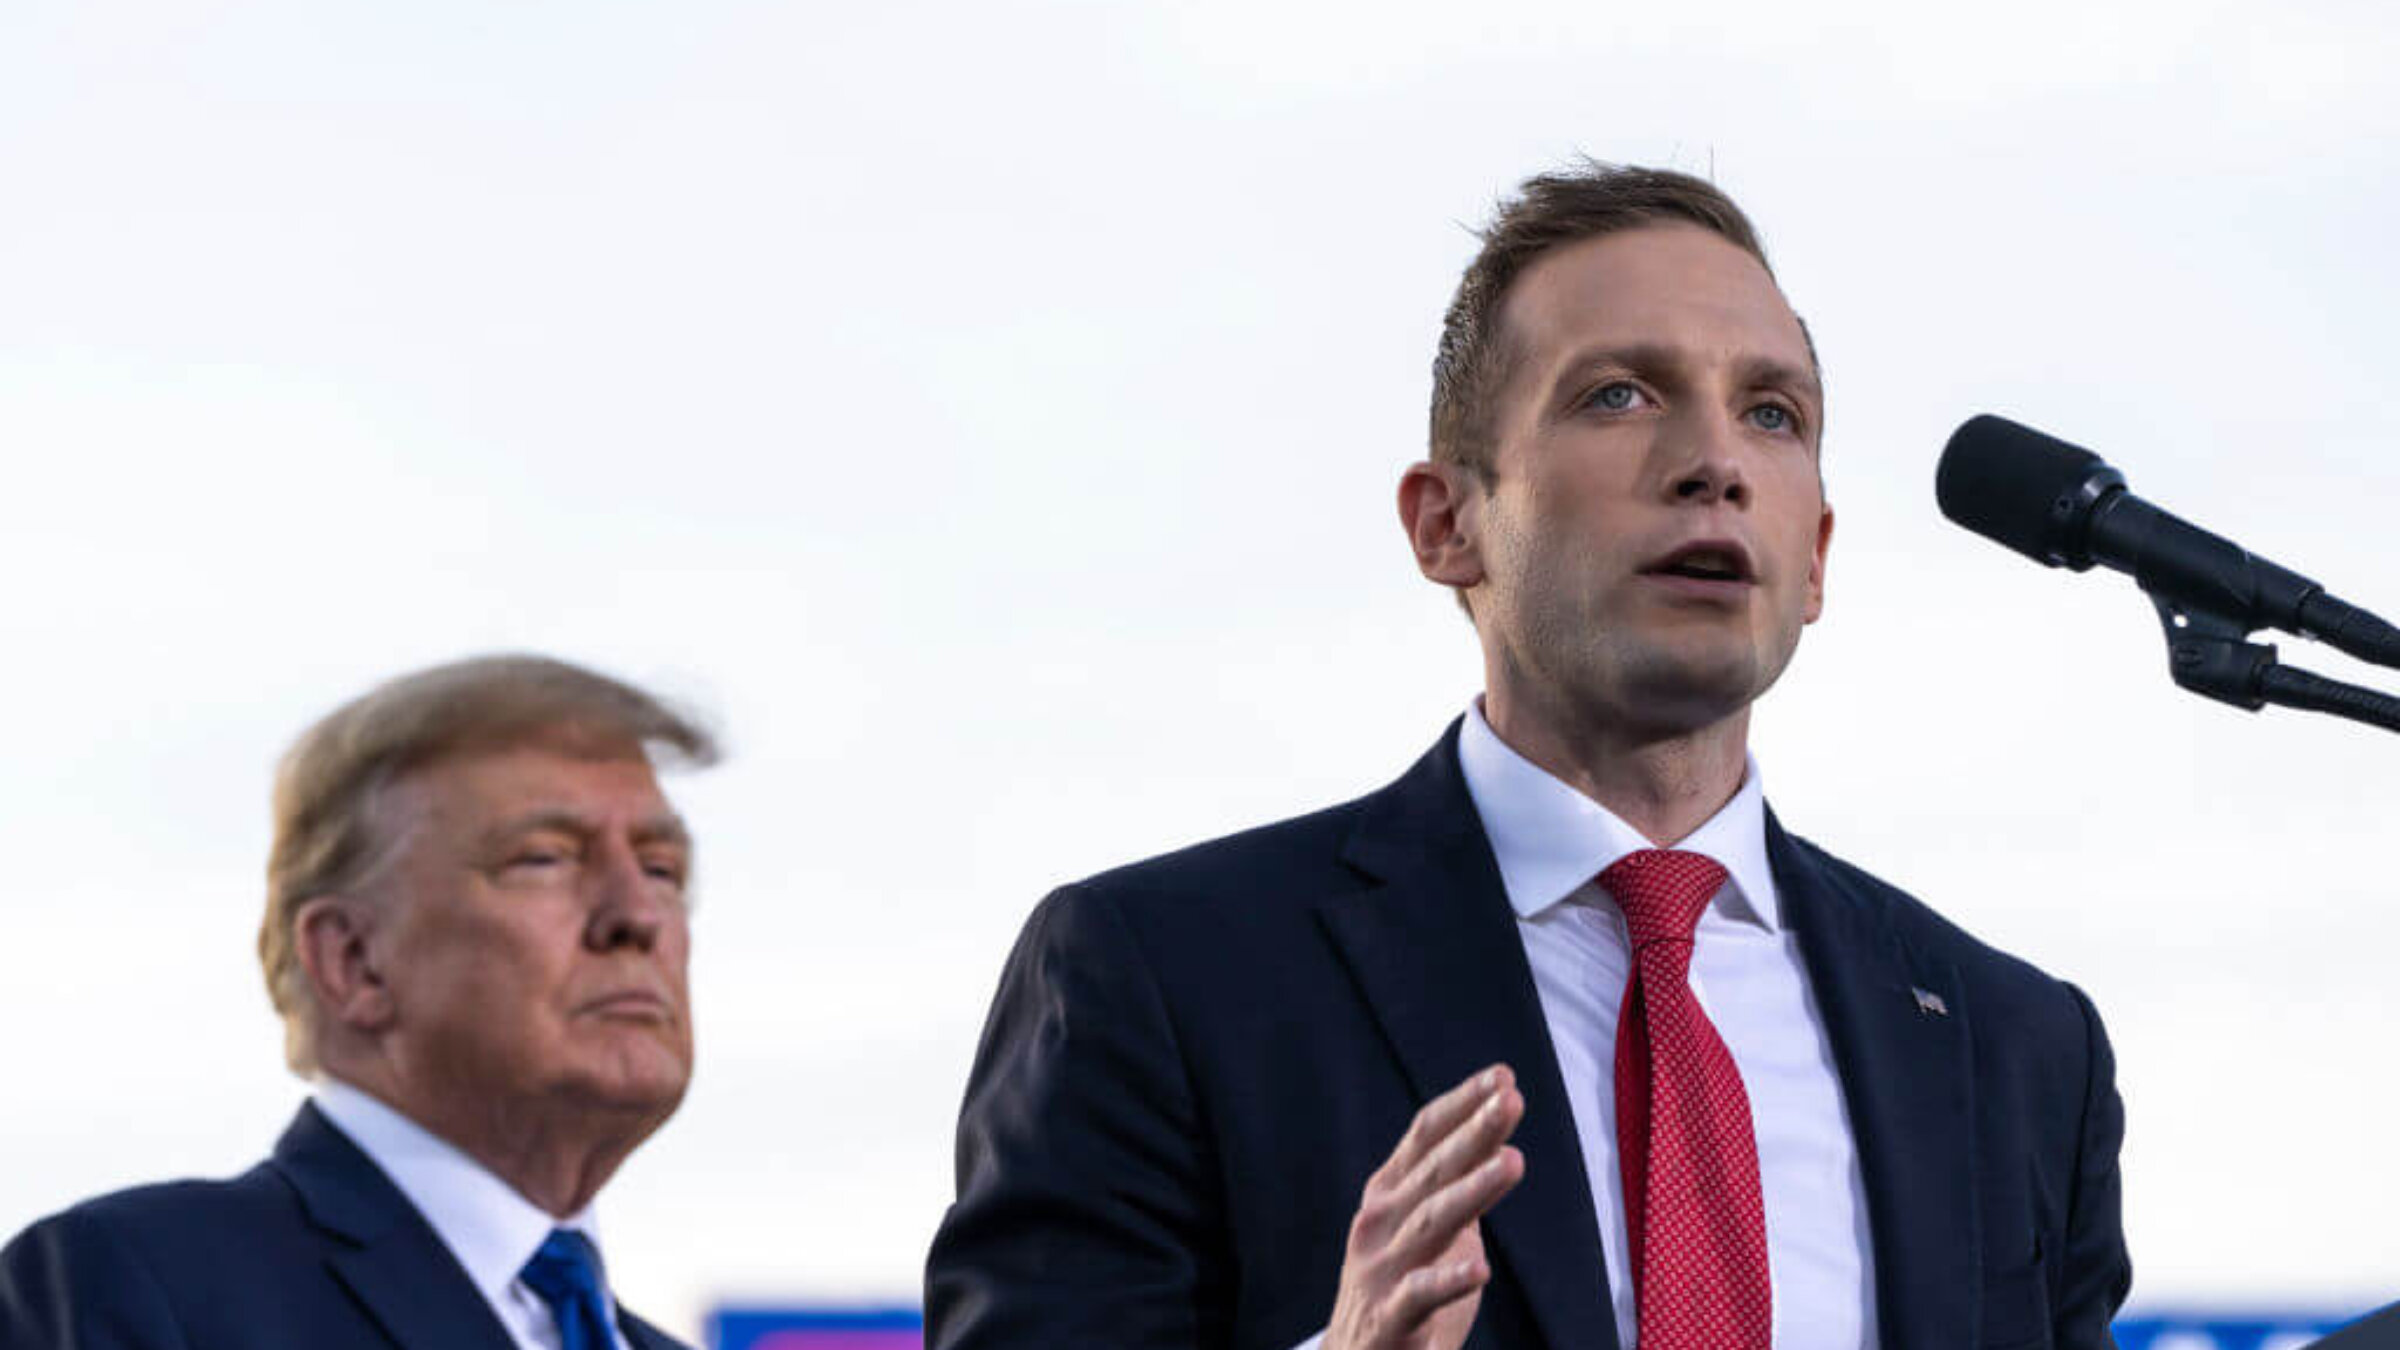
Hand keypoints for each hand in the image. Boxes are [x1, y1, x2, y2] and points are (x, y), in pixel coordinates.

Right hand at [1325, 1064, 1525, 1349]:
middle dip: (1474, 1132)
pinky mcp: (1389, 1320)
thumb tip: (1496, 1136)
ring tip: (1513, 1162)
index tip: (1502, 1076)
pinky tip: (1480, 1269)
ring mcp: (1380, 1269)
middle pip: (1433, 1169)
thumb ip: (1454, 1186)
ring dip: (1473, 1190)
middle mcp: (1379, 1221)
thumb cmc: (1399, 1287)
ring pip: (1430, 1222)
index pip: (1424, 1135)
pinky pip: (1419, 1296)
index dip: (1462, 1103)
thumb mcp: (1426, 1228)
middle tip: (1512, 1100)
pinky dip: (1447, 1281)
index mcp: (1388, 1193)